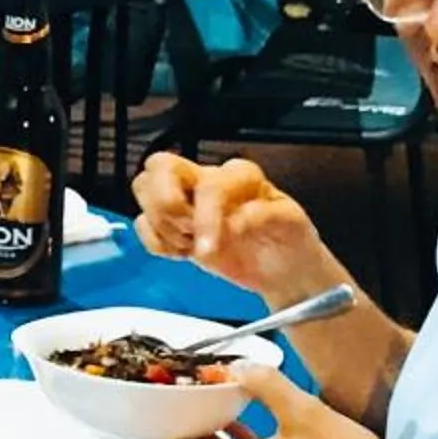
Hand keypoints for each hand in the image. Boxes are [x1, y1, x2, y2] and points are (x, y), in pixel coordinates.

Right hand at [131, 153, 345, 305]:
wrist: (286, 272)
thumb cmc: (290, 243)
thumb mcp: (293, 227)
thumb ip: (267, 216)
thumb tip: (235, 219)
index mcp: (239, 177)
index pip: (208, 183)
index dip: (204, 216)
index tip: (208, 249)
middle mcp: (208, 181)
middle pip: (160, 166)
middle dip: (164, 203)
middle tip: (187, 234)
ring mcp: (187, 201)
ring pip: (144, 188)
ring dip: (160, 224)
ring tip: (187, 245)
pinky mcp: (174, 226)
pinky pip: (143, 223)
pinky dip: (155, 242)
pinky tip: (180, 253)